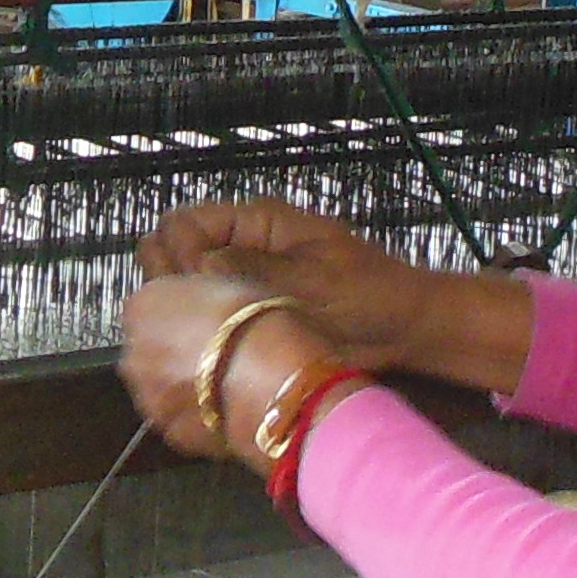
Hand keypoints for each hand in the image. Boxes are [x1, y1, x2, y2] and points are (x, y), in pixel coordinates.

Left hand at [120, 272, 336, 466]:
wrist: (271, 376)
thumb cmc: (254, 319)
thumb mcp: (225, 282)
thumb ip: (198, 297)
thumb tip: (203, 305)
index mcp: (142, 305)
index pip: (147, 309)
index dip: (177, 317)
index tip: (202, 322)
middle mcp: (133, 352)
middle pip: (148, 352)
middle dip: (174, 355)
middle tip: (215, 355)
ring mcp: (146, 396)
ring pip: (160, 389)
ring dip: (184, 387)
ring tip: (225, 385)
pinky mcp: (169, 431)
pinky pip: (181, 420)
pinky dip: (198, 416)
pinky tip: (228, 409)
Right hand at [139, 198, 532, 389]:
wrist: (405, 330)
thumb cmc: (368, 294)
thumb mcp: (313, 278)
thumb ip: (254, 270)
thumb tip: (199, 268)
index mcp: (254, 223)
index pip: (183, 223)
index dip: (179, 253)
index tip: (198, 286)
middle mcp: (239, 248)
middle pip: (171, 252)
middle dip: (172, 281)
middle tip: (195, 315)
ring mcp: (240, 284)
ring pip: (182, 289)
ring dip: (182, 310)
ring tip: (197, 337)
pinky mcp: (247, 319)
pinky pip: (205, 320)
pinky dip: (197, 333)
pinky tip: (202, 353)